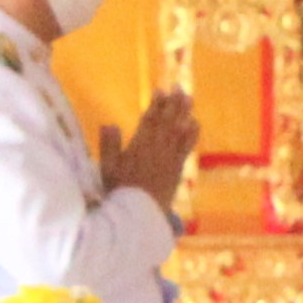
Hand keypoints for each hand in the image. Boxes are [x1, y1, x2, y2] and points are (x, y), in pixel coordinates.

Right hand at [116, 88, 201, 211]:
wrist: (142, 214)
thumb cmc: (121, 192)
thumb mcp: (107, 169)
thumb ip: (108, 146)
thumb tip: (109, 124)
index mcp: (139, 146)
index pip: (149, 121)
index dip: (155, 105)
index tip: (160, 91)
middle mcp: (157, 148)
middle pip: (167, 121)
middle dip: (173, 103)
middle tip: (178, 87)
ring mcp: (170, 158)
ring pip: (179, 130)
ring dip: (184, 113)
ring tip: (188, 98)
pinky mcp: (178, 168)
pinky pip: (187, 146)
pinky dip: (191, 133)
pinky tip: (194, 123)